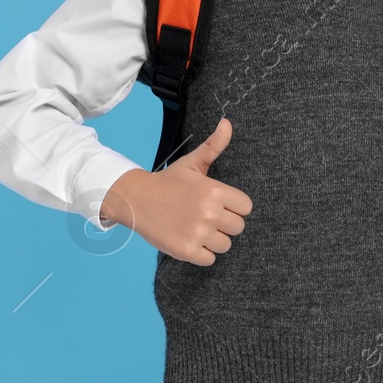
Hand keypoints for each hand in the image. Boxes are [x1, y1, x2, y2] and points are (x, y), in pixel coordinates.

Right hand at [100, 118, 252, 265]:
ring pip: (225, 245)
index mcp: (215, 190)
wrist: (136, 199)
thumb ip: (214, 146)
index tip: (218, 204)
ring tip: (196, 228)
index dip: (234, 207)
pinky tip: (189, 239)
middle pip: (238, 228)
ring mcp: (198, 233)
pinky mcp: (187, 251)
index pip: (246, 208)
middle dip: (224, 224)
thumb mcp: (192, 163)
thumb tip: (228, 123)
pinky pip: (210, 259)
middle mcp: (209, 212)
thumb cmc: (169, 182)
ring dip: (213, 240)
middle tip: (205, 216)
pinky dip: (201, 253)